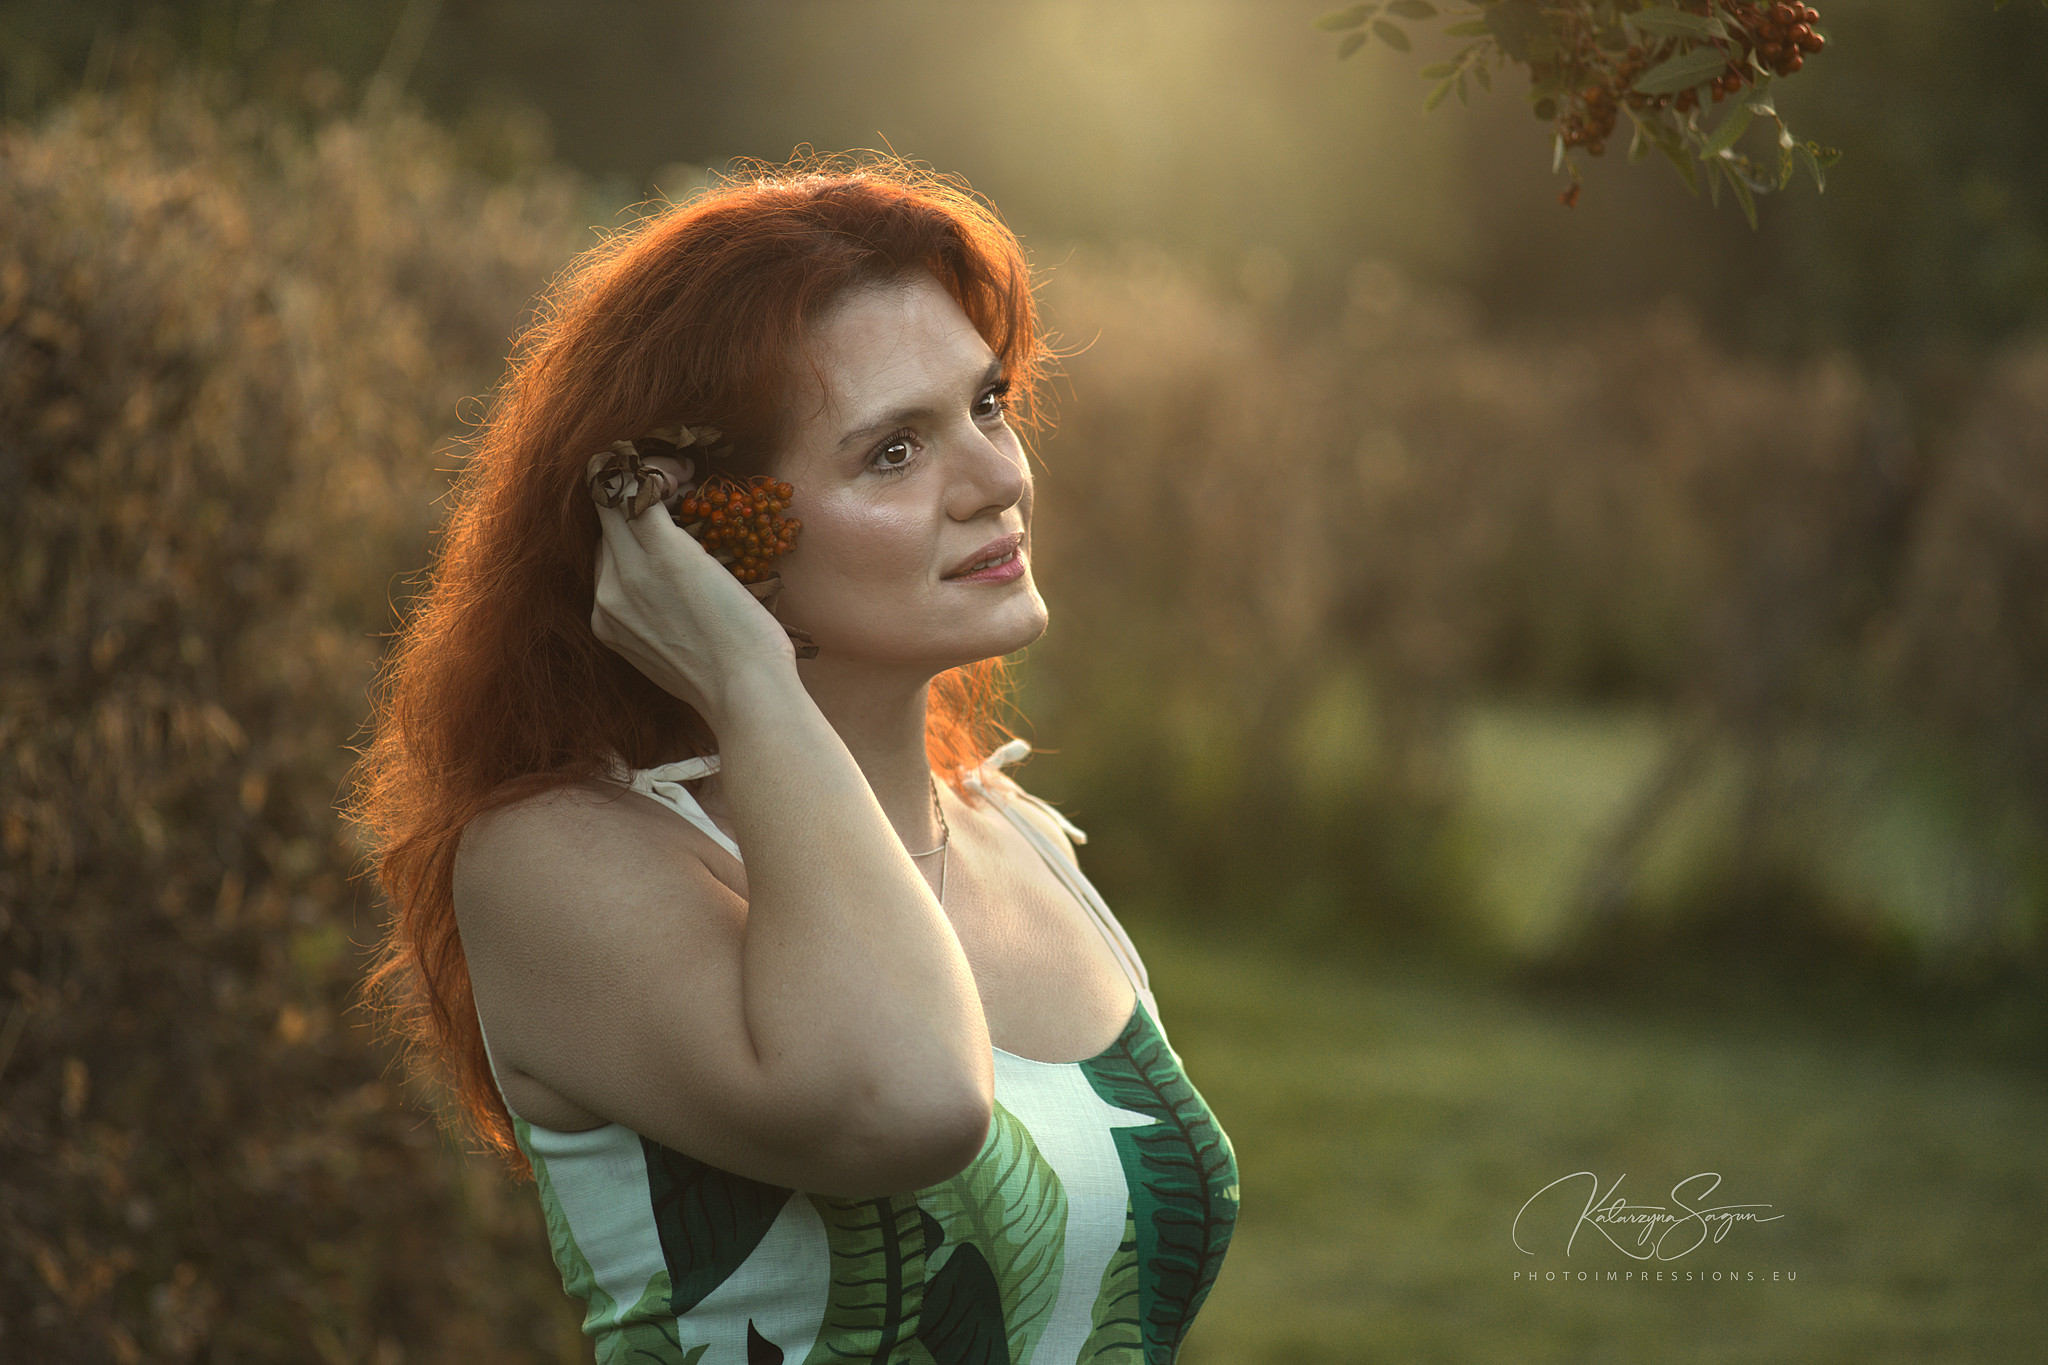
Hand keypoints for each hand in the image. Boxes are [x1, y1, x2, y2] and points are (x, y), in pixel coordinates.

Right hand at [589, 458, 799, 727]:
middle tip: (680, 486)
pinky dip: (662, 472)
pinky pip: (640, 489)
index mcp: (607, 620)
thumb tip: (675, 596)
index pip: (606, 554)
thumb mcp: (674, 652)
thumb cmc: (729, 677)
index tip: (668, 519)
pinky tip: (687, 472)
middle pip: (606, 525)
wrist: (745, 691)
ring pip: (615, 502)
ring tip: (685, 478)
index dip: (629, 528)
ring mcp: (628, 571)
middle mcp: (606, 594)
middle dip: (635, 498)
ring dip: (647, 481)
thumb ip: (658, 621)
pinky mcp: (662, 551)